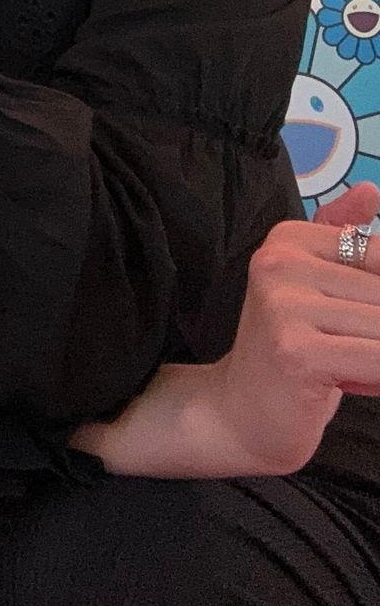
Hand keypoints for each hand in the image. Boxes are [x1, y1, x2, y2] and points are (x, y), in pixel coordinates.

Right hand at [200, 182, 379, 472]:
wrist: (240, 413)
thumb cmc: (291, 352)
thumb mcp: (314, 289)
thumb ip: (343, 238)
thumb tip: (372, 192)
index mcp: (287, 239)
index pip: (379, 255)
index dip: (378, 294)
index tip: (361, 317)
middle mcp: (280, 261)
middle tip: (355, 348)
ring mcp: (284, 304)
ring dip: (379, 351)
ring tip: (354, 364)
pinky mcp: (296, 350)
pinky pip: (377, 358)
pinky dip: (378, 373)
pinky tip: (358, 382)